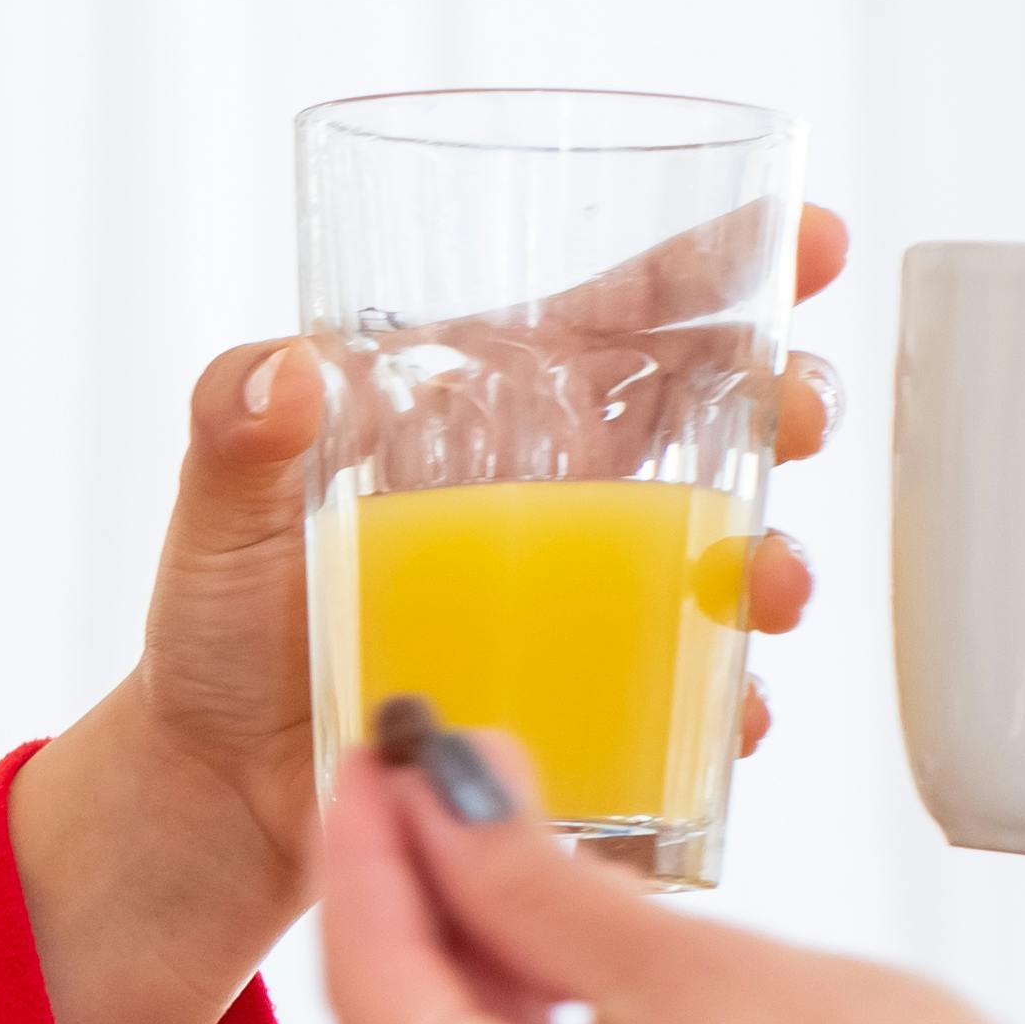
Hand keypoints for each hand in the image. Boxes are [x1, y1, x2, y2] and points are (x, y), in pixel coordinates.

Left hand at [18, 208, 849, 1023]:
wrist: (215, 785)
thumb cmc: (217, 628)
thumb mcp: (218, 516)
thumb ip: (234, 431)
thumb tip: (284, 371)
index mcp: (482, 420)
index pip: (611, 322)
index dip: (713, 271)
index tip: (809, 238)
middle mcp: (553, 501)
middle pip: (709, 423)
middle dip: (781, 403)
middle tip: (798, 415)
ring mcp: (580, 606)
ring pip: (721, 558)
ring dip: (772, 560)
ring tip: (769, 582)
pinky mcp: (585, 707)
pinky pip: (686, 703)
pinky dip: (725, 707)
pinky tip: (730, 719)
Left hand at [316, 709, 1024, 1023]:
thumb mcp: (685, 962)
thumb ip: (531, 880)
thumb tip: (447, 797)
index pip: (369, 977)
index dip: (366, 851)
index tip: (368, 759)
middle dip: (410, 921)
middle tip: (429, 799)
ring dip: (470, 1000)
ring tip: (495, 873)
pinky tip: (560, 995)